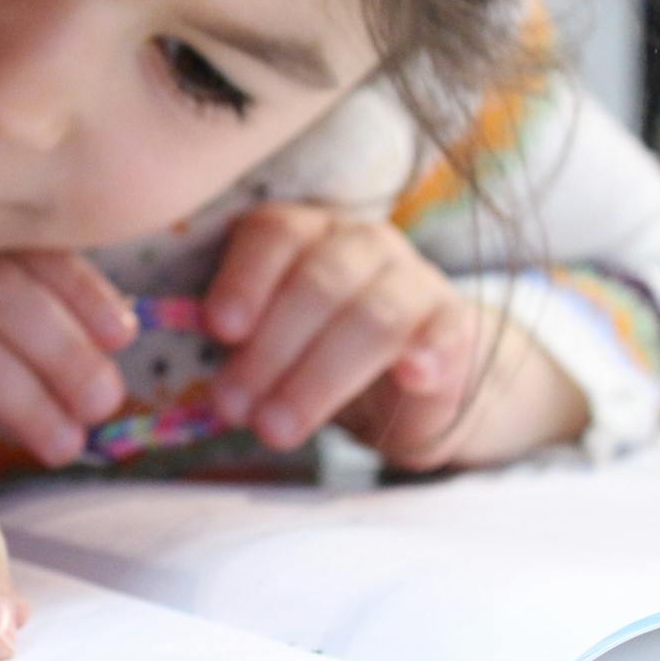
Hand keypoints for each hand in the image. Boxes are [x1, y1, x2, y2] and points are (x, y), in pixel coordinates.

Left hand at [203, 202, 586, 469]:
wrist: (408, 379)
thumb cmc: (316, 353)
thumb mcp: (270, 342)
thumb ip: (237, 346)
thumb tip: (205, 383)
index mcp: (305, 232)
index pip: (274, 234)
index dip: (244, 279)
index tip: (218, 329)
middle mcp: (360, 242)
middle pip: (317, 283)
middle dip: (270, 350)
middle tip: (234, 407)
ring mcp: (413, 278)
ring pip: (371, 316)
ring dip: (318, 377)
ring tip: (277, 429)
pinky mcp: (454, 324)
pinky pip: (443, 333)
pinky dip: (425, 354)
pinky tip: (409, 378)